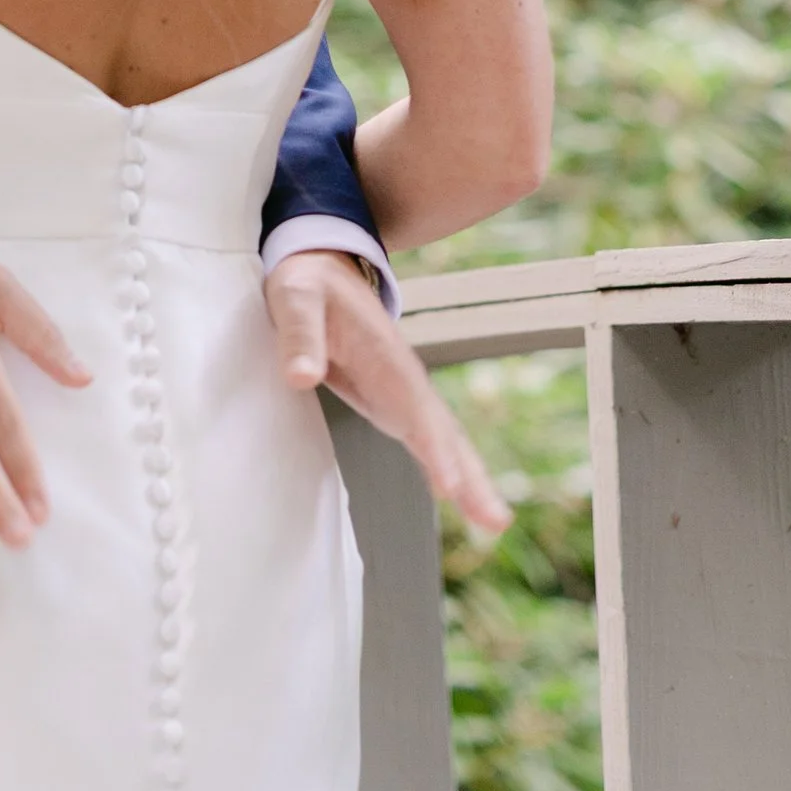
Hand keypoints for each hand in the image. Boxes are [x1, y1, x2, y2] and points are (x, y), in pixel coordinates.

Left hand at [265, 248, 510, 539]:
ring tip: (494, 523)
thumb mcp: (295, 298)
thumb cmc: (307, 284)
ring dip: (469, 479)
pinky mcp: (391, 400)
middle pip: (443, 431)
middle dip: (469, 475)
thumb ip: (299, 335)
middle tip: (495, 521)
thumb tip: (300, 377)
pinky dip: (446, 466)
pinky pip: (424, 438)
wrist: (320, 268)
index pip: (413, 406)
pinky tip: (459, 494)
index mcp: (384, 353)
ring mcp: (401, 390)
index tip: (449, 485)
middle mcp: (403, 376)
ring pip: (443, 439)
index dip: (432, 447)